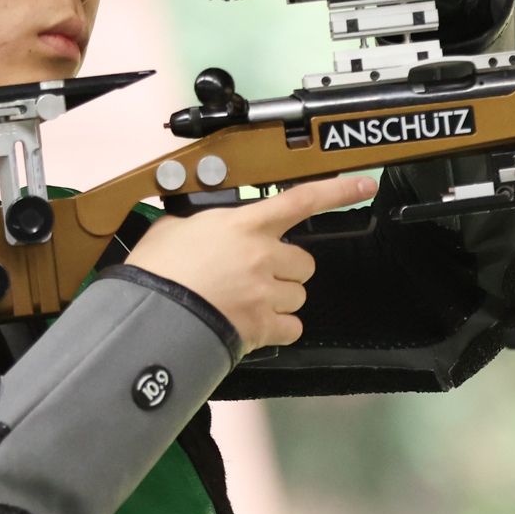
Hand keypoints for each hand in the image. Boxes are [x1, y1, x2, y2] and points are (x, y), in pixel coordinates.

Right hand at [125, 174, 377, 350]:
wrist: (150, 315)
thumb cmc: (157, 271)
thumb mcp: (174, 228)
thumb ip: (200, 224)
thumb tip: (198, 229)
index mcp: (244, 224)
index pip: (302, 200)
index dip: (339, 191)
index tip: (364, 184)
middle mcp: (263, 255)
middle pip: (303, 263)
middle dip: (286, 270)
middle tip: (256, 275)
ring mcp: (265, 292)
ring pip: (298, 296)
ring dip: (279, 299)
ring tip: (246, 300)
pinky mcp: (262, 326)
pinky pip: (292, 327)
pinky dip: (278, 328)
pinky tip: (253, 323)